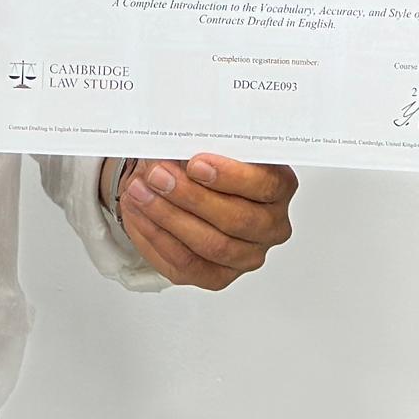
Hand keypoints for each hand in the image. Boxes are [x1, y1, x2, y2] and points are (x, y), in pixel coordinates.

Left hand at [103, 154, 299, 290]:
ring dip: (168, 217)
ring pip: (210, 245)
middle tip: (157, 176)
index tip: (195, 164)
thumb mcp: (209, 142)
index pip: (265, 186)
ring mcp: (246, 255)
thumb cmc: (203, 162)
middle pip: (236, 219)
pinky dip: (157, 238)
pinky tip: (139, 215)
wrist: (185, 185)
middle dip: (190, 197)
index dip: (230, 177)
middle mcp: (271, 226)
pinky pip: (186, 265)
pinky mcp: (217, 276)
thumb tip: (179, 144)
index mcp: (280, 187)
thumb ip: (204, 142)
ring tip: (140, 193)